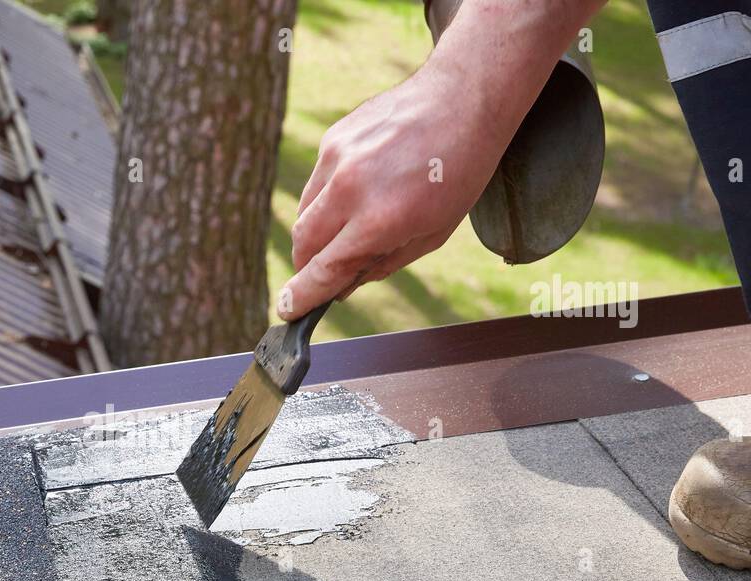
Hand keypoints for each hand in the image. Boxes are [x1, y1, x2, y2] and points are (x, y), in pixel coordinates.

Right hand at [281, 62, 504, 318]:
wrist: (463, 100)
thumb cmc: (457, 173)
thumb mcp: (431, 234)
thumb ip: (381, 263)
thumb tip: (341, 285)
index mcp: (379, 220)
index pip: (323, 270)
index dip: (303, 296)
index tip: (287, 311)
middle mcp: (350, 189)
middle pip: (303, 245)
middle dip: (308, 267)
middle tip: (322, 275)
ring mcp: (337, 159)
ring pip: (304, 214)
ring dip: (318, 233)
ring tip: (352, 226)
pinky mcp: (333, 139)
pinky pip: (317, 184)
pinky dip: (329, 199)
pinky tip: (361, 189)